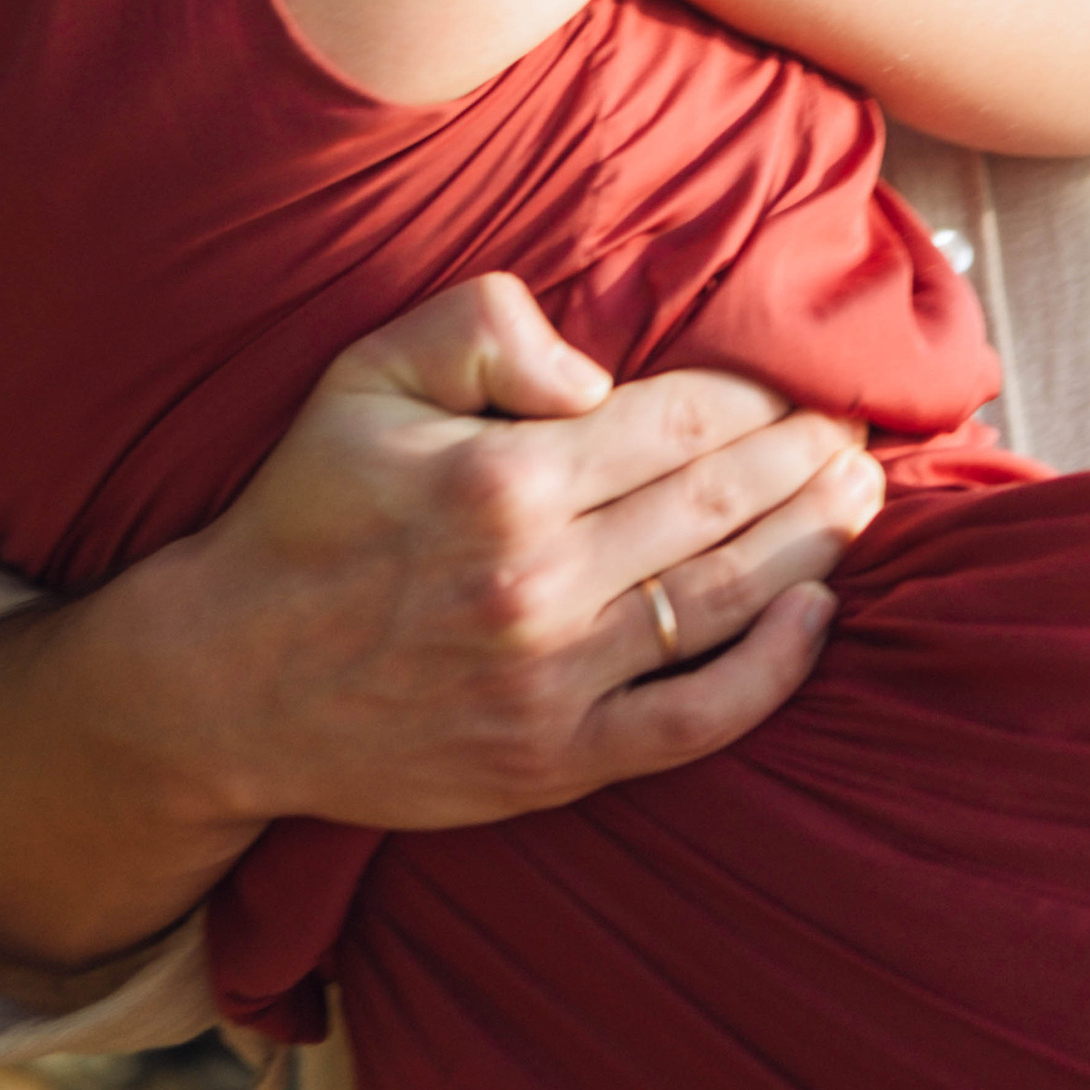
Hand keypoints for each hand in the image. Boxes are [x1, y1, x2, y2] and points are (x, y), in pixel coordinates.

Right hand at [0, 275, 884, 974]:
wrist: (226, 682)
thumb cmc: (306, 511)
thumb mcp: (364, 376)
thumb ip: (480, 327)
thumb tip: (596, 370)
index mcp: (503, 477)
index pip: (677, 421)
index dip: (754, 397)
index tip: (796, 384)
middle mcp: (539, 581)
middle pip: (719, 505)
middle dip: (806, 460)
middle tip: (862, 433)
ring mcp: (552, 682)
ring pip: (722, 600)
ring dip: (811, 545)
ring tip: (863, 500)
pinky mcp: (553, 763)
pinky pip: (693, 721)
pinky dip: (771, 671)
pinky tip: (817, 619)